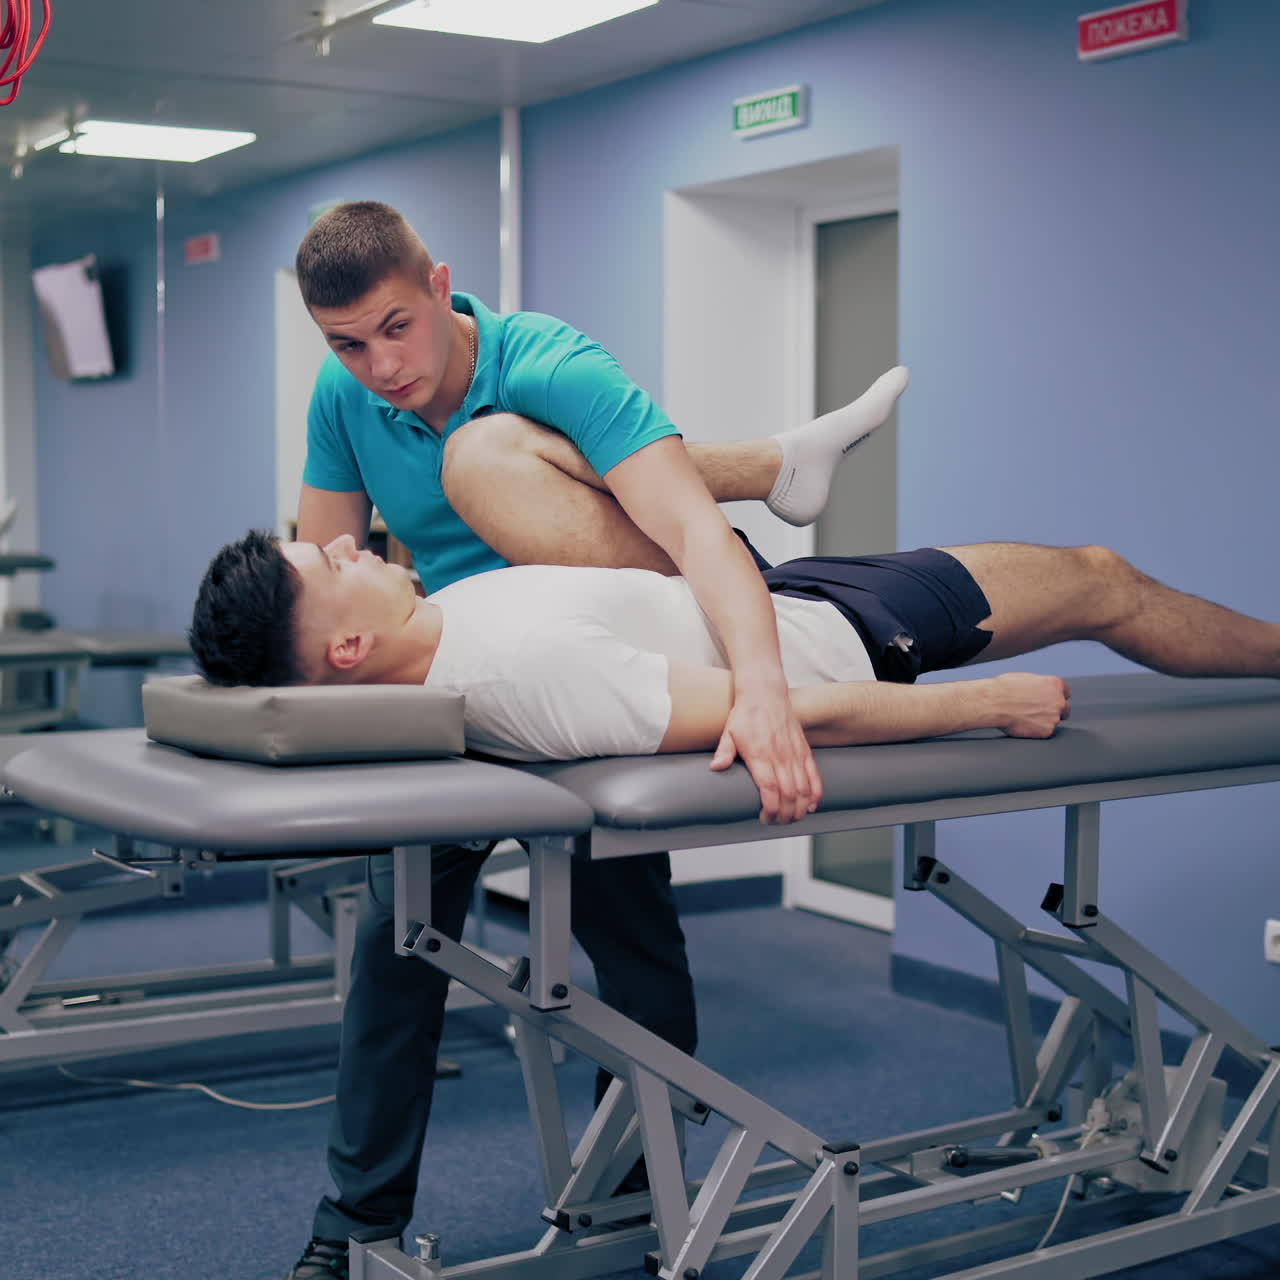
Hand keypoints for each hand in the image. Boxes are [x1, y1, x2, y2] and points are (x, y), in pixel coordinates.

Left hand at [710, 686, 823, 823]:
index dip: (771, 809)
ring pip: (804, 789)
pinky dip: (815, 793)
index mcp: (761, 756)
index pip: (771, 790)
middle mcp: (781, 757)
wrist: (765, 694)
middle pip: (789, 795)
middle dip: (785, 815)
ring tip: (791, 818)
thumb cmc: (747, 714)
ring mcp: (795, 754)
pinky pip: (814, 776)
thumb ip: (724, 752)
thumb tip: (715, 768)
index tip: (765, 818)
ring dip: (800, 808)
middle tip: (776, 822)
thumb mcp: (729, 733)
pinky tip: (811, 806)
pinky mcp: (804, 751)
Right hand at [992, 673, 1071, 737]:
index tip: (1049, 701)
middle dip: (1055, 711)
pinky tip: (1024, 724)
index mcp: (1055, 685)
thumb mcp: (1026, 679)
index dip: (1056, 697)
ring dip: (1044, 721)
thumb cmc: (1004, 689)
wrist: (995, 704)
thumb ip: (1039, 686)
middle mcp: (1059, 701)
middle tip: (1039, 712)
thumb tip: (1039, 690)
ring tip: (1026, 718)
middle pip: (1065, 709)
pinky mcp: (1047, 731)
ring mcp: (1055, 717)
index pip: (1066, 692)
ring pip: (1054, 721)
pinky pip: (1045, 732)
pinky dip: (1036, 730)